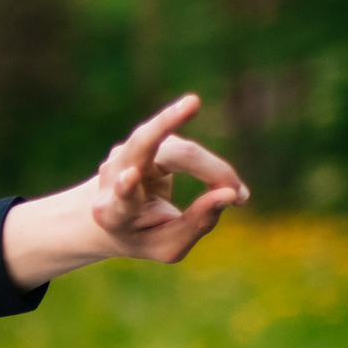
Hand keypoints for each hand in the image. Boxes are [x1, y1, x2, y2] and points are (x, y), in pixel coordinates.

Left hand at [2, 94, 250, 285]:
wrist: (111, 218)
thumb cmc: (142, 234)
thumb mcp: (167, 245)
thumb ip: (196, 223)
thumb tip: (230, 194)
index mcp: (112, 211)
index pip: (121, 196)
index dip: (125, 187)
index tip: (129, 176)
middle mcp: (114, 175)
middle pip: (142, 144)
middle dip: (165, 122)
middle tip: (192, 102)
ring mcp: (128, 152)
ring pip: (176, 147)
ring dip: (209, 166)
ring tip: (236, 189)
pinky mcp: (147, 140)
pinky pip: (186, 150)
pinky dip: (210, 168)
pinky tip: (226, 183)